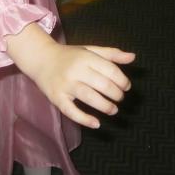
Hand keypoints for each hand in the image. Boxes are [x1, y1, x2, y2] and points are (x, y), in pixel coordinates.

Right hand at [6, 26, 134, 128]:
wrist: (41, 59)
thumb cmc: (70, 56)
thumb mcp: (90, 50)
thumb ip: (112, 54)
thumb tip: (133, 57)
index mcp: (86, 57)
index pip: (110, 70)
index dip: (122, 80)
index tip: (126, 87)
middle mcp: (76, 70)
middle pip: (102, 84)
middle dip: (116, 94)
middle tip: (120, 99)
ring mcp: (65, 85)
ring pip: (89, 97)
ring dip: (105, 106)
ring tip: (114, 110)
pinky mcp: (57, 98)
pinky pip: (71, 111)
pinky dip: (84, 119)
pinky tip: (96, 124)